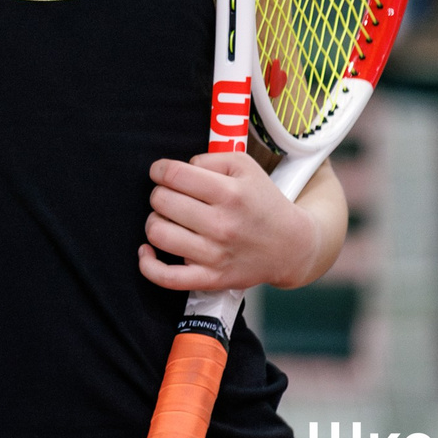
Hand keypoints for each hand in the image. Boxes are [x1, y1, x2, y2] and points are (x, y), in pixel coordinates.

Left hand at [136, 150, 325, 292]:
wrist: (291, 246)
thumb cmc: (262, 202)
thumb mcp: (245, 166)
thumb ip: (208, 159)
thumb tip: (177, 169)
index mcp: (230, 193)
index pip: (173, 175)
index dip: (159, 170)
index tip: (161, 173)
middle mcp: (222, 225)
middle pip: (161, 201)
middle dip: (160, 194)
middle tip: (172, 197)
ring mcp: (215, 255)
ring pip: (158, 233)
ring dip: (155, 221)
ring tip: (167, 219)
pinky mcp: (211, 279)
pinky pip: (167, 277)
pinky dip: (148, 264)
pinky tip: (147, 251)